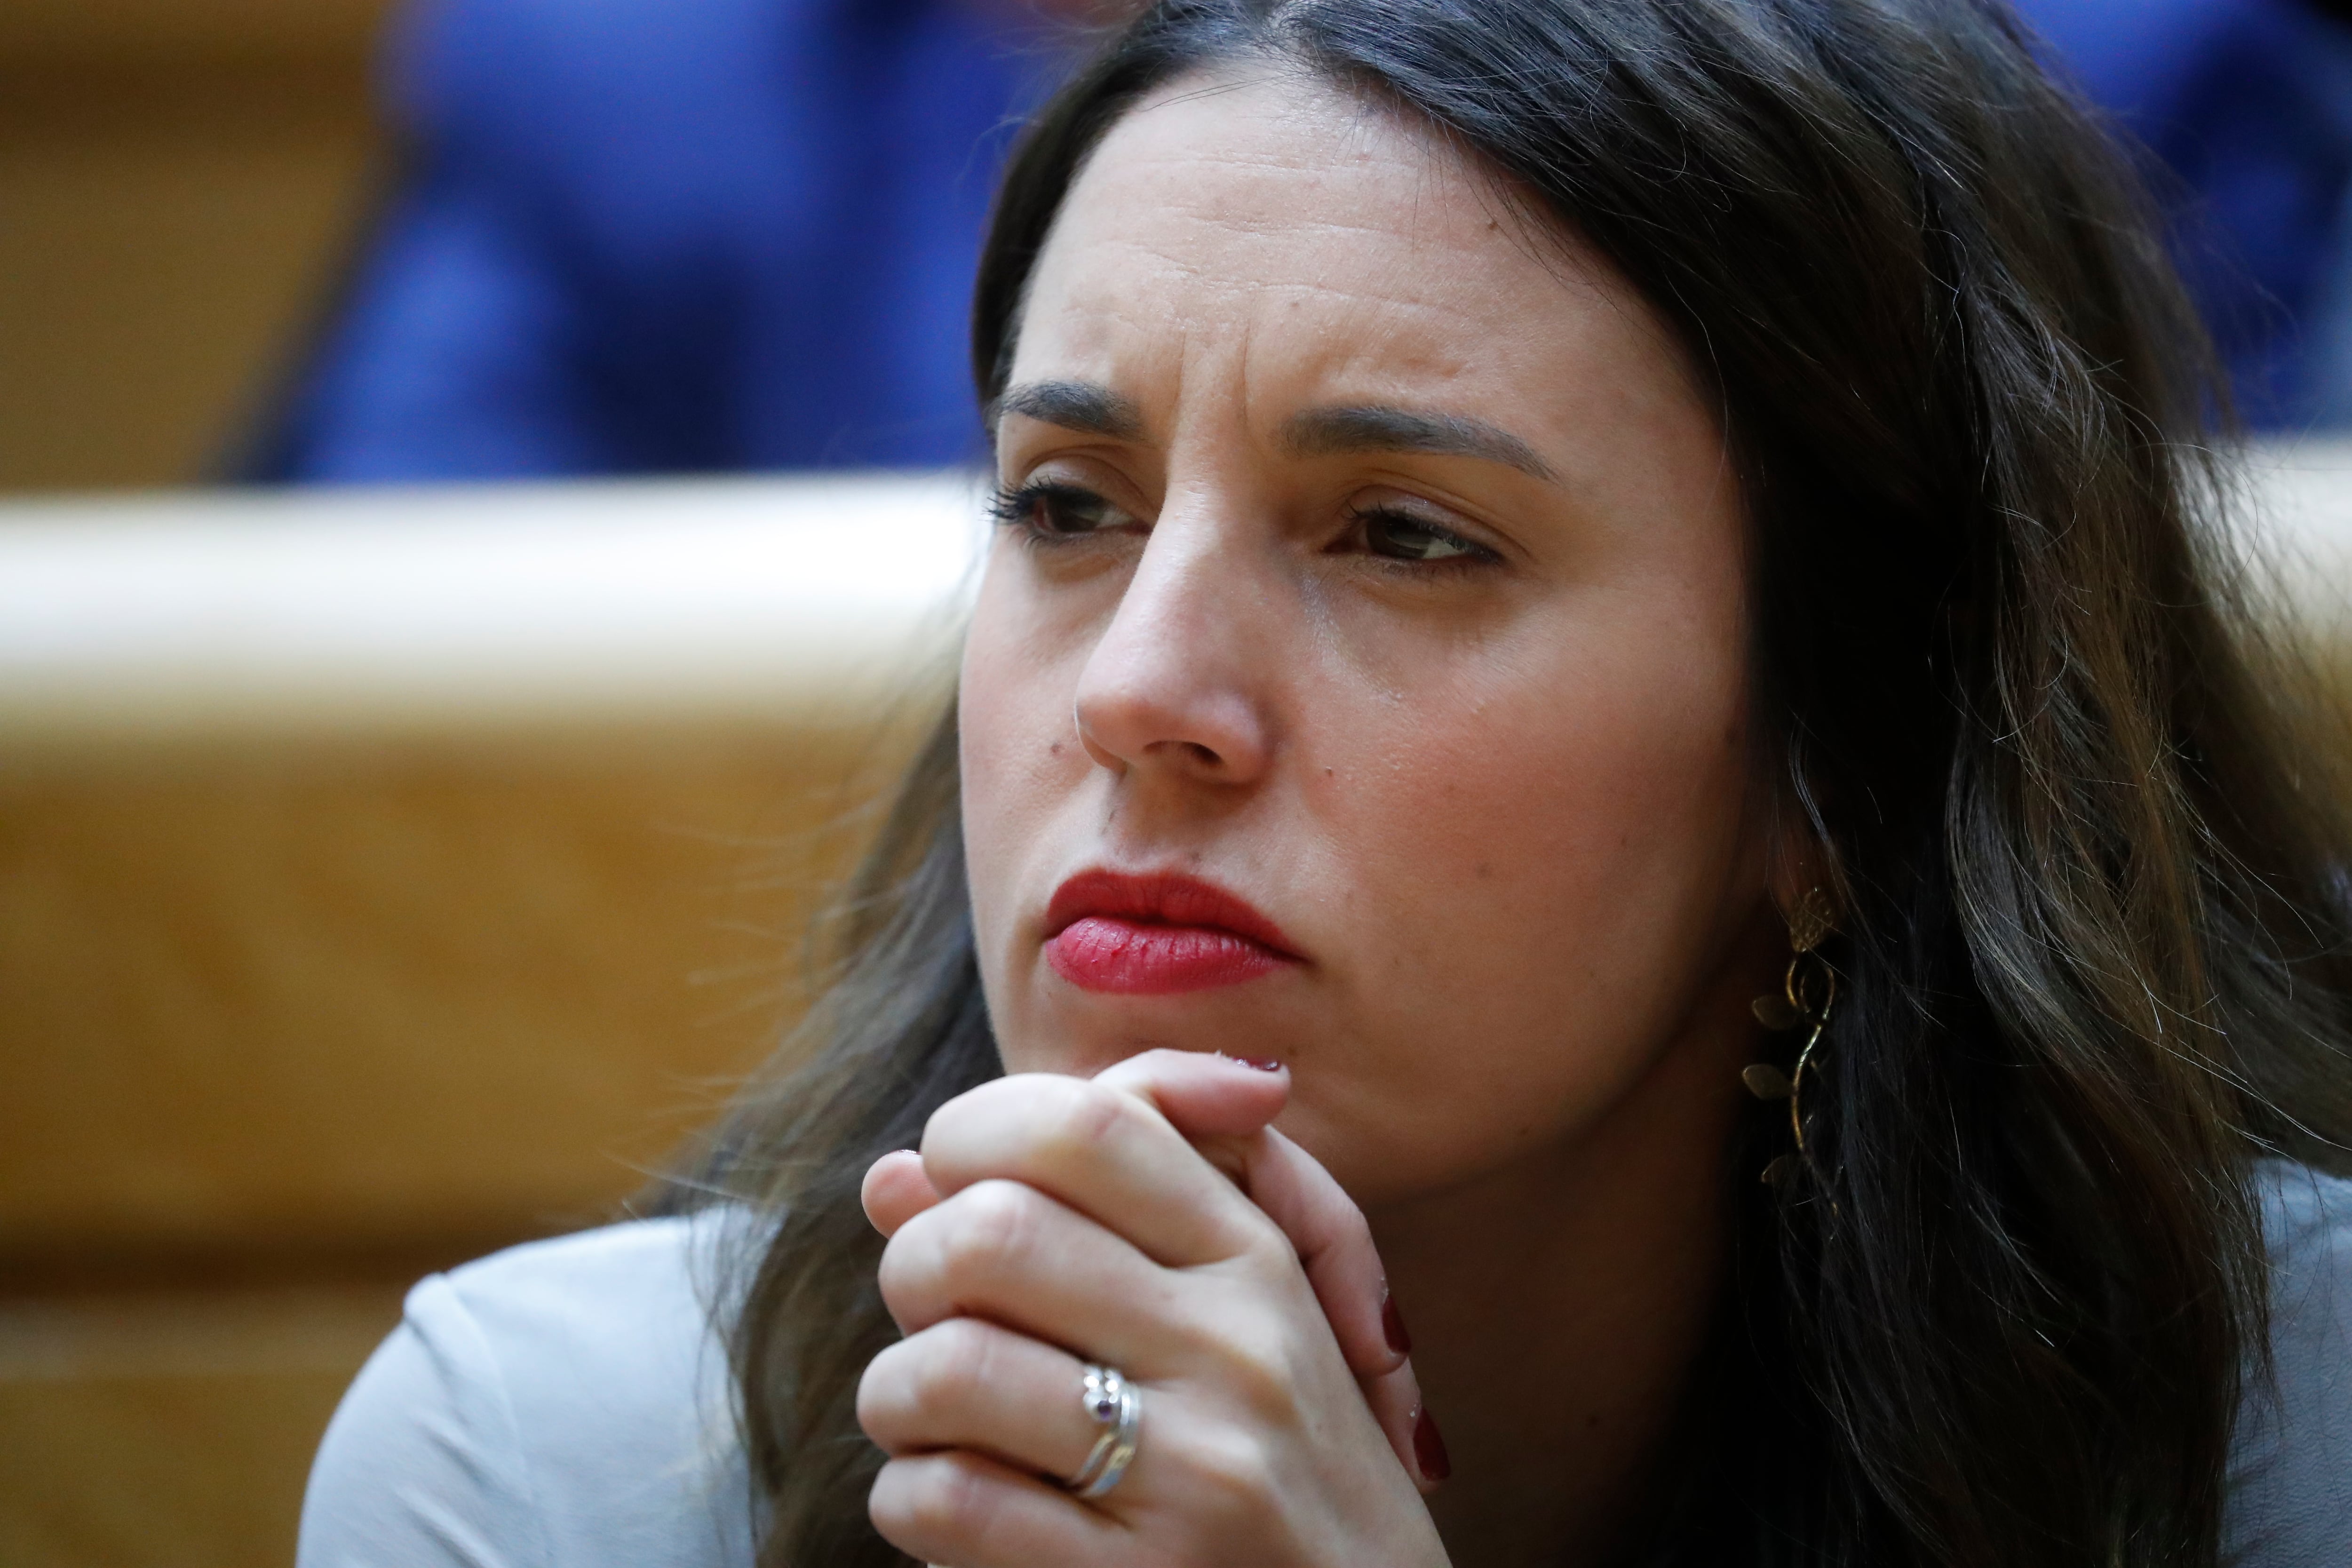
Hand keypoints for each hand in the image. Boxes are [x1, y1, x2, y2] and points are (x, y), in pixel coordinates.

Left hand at [856, 1049, 1451, 1567]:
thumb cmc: (1271, 1460)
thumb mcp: (1232, 1305)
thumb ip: (1082, 1210)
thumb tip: (892, 1176)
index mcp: (1255, 1257)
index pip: (1087, 1122)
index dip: (975, 1132)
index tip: (955, 1186)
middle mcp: (1237, 1346)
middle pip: (991, 1231)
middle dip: (914, 1266)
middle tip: (933, 1314)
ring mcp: (1197, 1469)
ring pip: (952, 1362)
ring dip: (897, 1391)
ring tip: (926, 1415)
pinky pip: (950, 1498)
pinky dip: (908, 1496)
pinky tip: (945, 1501)